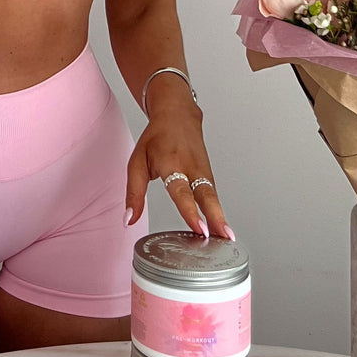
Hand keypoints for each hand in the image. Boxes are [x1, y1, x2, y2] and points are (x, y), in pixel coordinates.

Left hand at [124, 98, 233, 239]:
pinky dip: (219, 212)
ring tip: (227, 240)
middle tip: (223, 237)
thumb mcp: (137, 162)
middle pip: (206, 195)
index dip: (190, 211)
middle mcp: (191, 167)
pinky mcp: (209, 175)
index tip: (199, 228)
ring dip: (221, 219)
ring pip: (214, 197)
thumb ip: (134, 193)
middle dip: (216, 218)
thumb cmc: (156, 138)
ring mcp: (203, 170)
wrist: (177, 115)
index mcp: (171, 163)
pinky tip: (221, 229)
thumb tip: (128, 219)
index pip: (181, 191)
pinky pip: (215, 196)